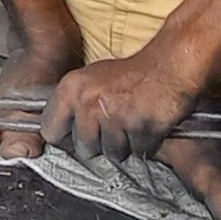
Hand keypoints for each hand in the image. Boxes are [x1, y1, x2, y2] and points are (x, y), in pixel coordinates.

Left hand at [39, 47, 206, 164]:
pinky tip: (148, 124)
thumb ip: (74, 104)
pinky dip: (145, 144)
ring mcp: (114, 118)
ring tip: (133, 123)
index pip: (50, 131)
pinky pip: (138, 151)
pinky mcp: (140, 129)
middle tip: (114, 128)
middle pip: (84, 148)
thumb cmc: (132, 72)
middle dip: (99, 145)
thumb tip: (61, 131)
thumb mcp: (91, 79)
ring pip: (112, 154)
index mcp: (70, 89)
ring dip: (125, 145)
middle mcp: (88, 103)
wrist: (170, 65)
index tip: (74, 139)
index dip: (64, 138)